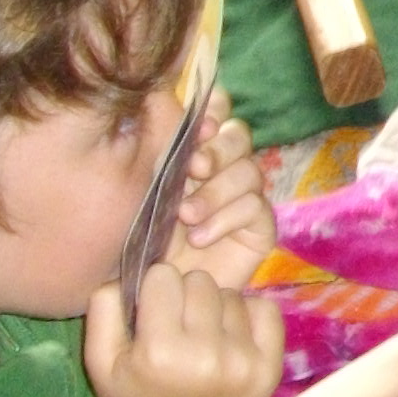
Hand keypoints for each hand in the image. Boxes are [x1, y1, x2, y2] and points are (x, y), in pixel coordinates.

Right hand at [85, 263, 282, 396]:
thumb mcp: (101, 364)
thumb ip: (103, 310)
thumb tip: (128, 269)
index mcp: (159, 353)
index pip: (164, 277)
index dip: (155, 289)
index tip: (152, 311)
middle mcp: (205, 356)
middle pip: (200, 282)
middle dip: (185, 295)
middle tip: (177, 324)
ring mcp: (242, 362)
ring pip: (231, 294)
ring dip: (215, 308)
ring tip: (201, 336)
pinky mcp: (269, 367)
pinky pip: (265, 309)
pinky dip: (248, 316)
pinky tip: (230, 338)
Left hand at [162, 88, 273, 287]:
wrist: (152, 295)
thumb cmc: (138, 242)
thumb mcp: (143, 190)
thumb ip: (160, 150)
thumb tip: (163, 101)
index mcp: (194, 152)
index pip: (218, 112)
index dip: (215, 111)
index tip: (198, 126)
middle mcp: (222, 170)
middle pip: (239, 136)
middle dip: (218, 149)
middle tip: (194, 168)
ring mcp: (244, 199)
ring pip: (249, 171)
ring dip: (216, 191)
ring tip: (186, 217)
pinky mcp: (259, 229)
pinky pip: (255, 208)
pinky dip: (226, 219)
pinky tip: (199, 237)